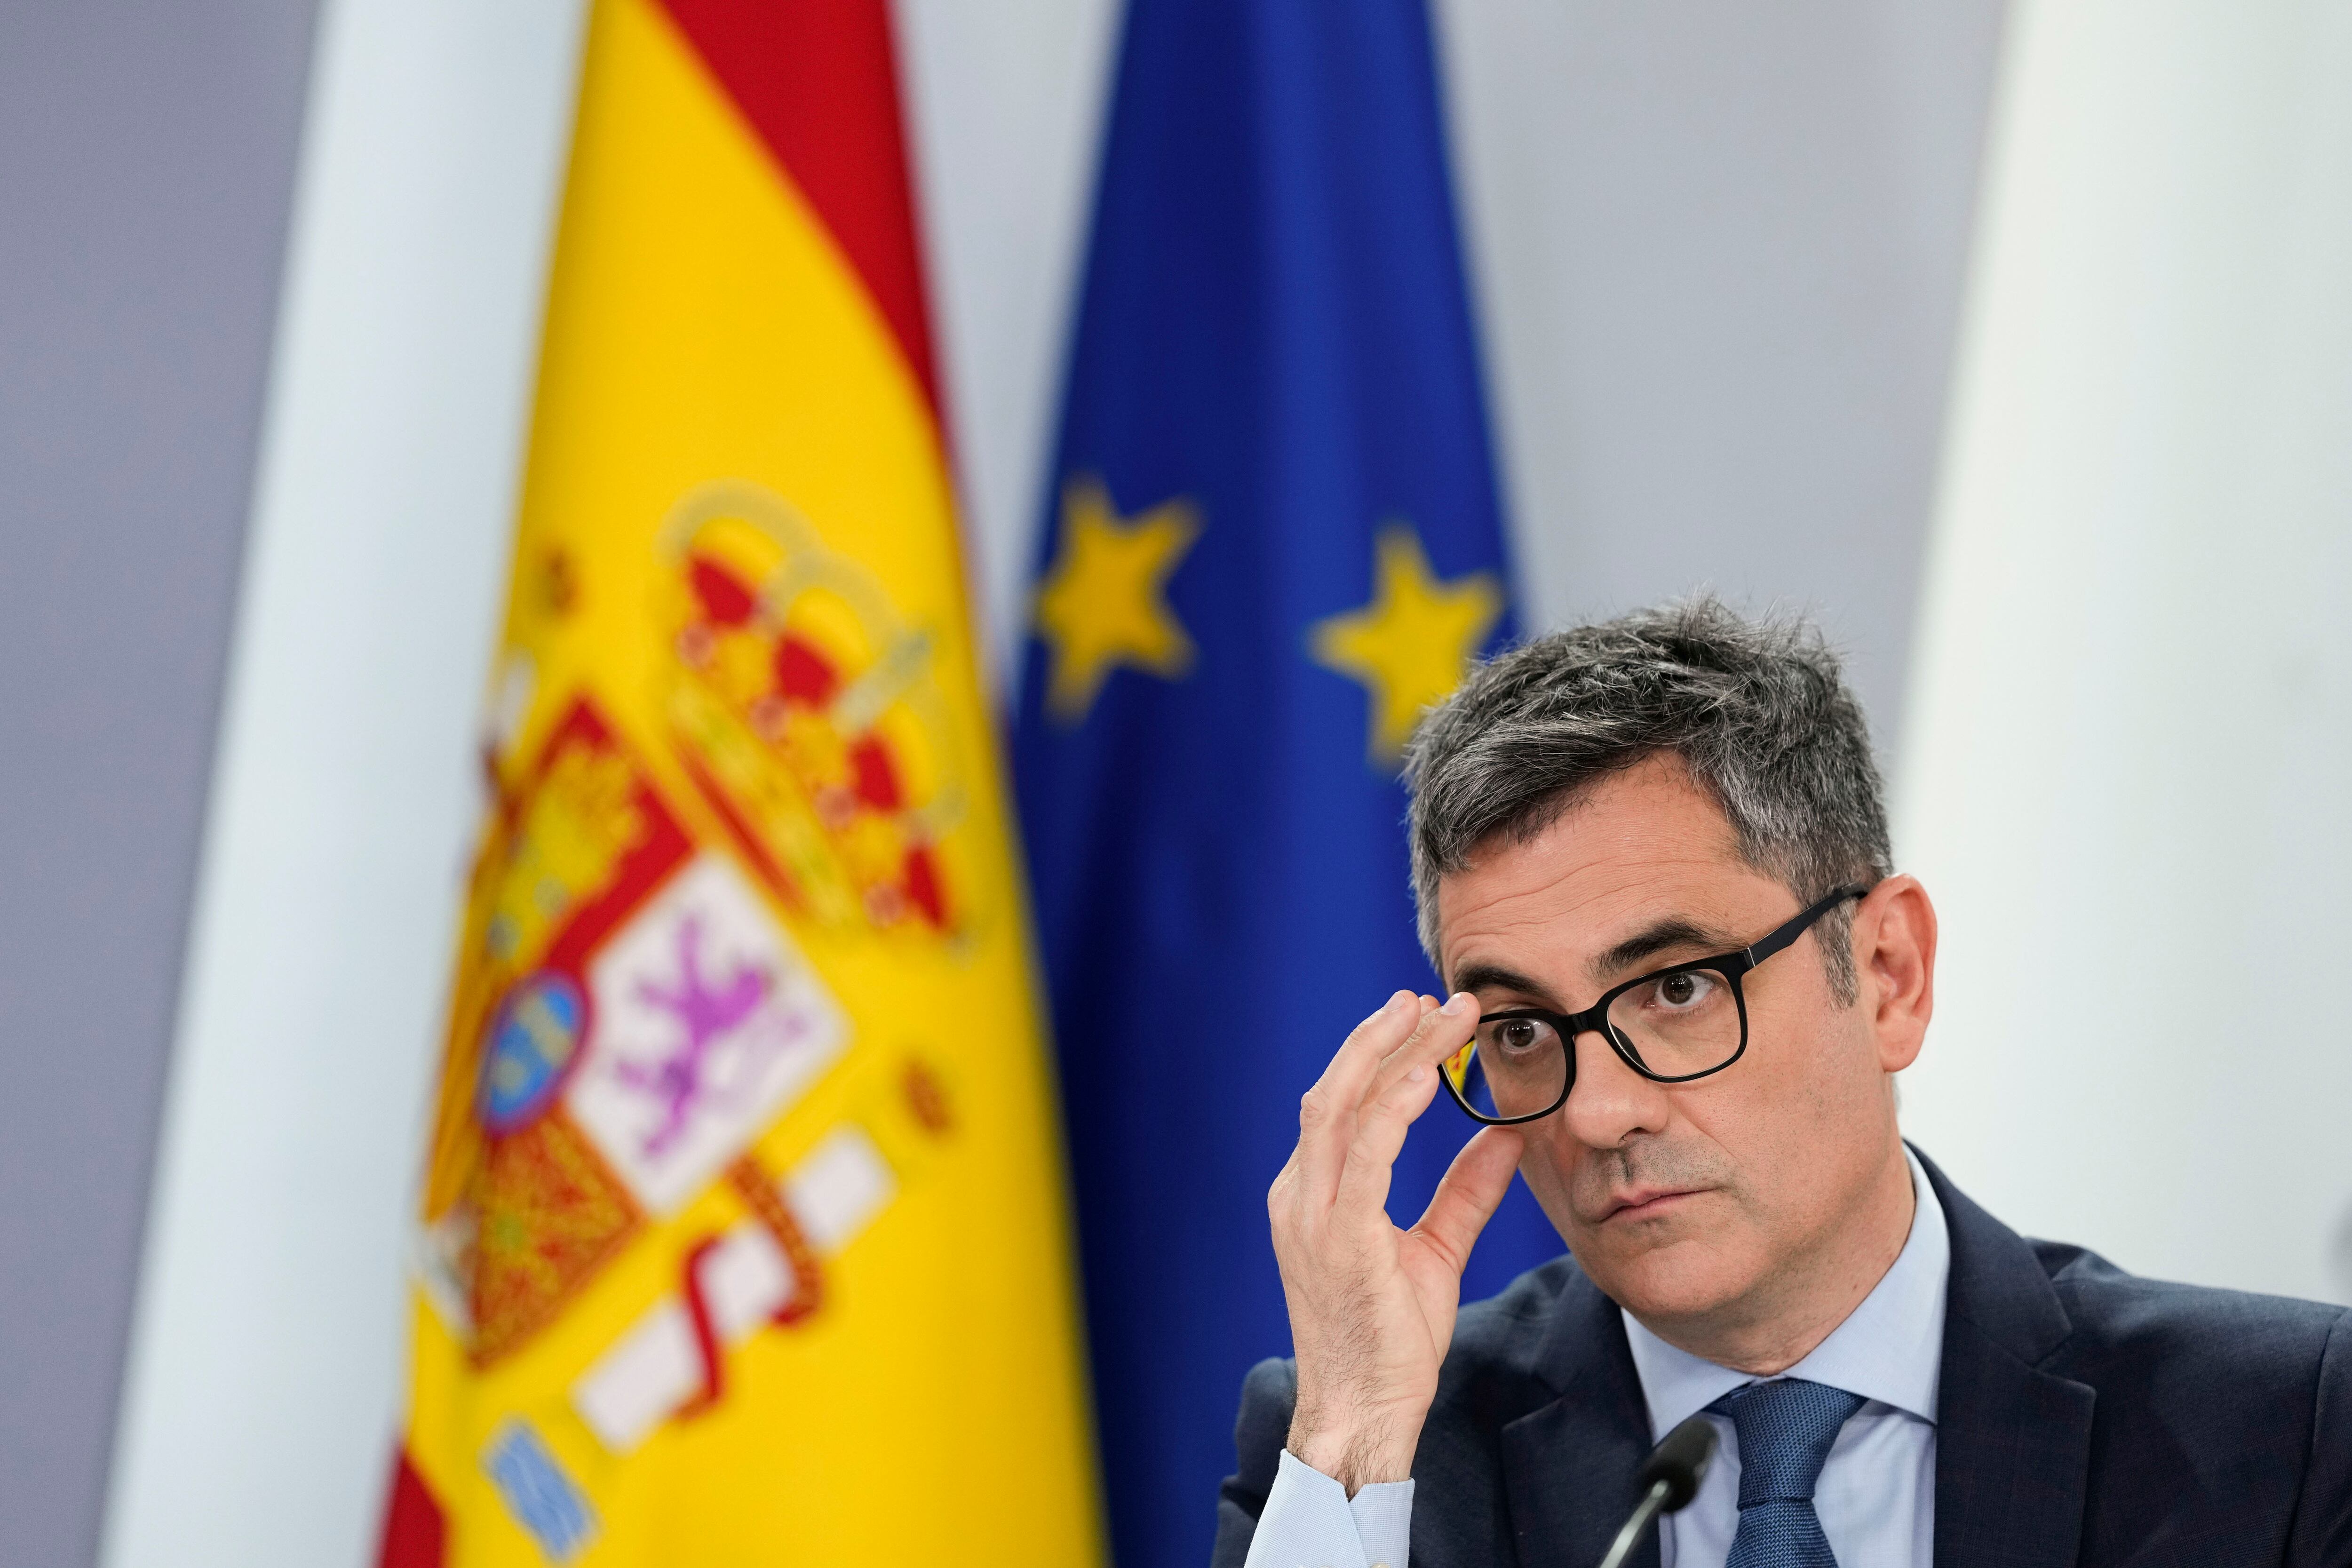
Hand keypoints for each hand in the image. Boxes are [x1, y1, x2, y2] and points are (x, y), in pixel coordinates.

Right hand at [1266, 990, 1526, 1492]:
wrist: (1362, 1413)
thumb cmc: (1390, 1342)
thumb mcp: (1435, 1250)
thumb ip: (1465, 1190)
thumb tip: (1506, 1134)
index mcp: (1311, 1194)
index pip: (1340, 1103)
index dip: (1378, 1053)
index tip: (1422, 1017)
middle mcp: (1300, 1195)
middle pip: (1335, 1089)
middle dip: (1382, 1036)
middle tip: (1432, 997)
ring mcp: (1312, 1214)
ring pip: (1342, 1105)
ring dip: (1392, 1053)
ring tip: (1436, 1014)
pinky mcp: (1340, 1237)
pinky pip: (1365, 1152)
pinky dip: (1396, 1106)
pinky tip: (1431, 1077)